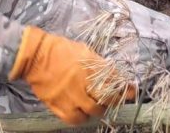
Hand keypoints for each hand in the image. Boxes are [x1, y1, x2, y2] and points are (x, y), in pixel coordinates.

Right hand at [9, 27, 129, 124]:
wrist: (37, 57)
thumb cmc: (61, 49)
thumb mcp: (84, 51)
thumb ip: (97, 63)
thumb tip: (110, 72)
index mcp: (90, 66)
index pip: (114, 80)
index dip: (125, 87)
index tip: (132, 90)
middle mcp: (82, 83)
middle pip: (105, 99)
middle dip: (112, 101)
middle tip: (113, 100)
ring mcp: (70, 96)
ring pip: (91, 111)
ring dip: (97, 110)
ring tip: (97, 106)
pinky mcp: (58, 105)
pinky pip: (74, 119)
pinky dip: (81, 118)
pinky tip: (82, 113)